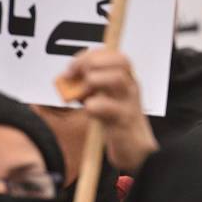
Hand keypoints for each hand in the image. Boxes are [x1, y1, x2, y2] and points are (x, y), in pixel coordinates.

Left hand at [59, 48, 157, 173]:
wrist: (134, 148)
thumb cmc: (116, 120)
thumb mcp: (104, 96)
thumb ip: (89, 84)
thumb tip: (67, 77)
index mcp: (127, 78)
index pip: (113, 53)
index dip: (89, 56)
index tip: (71, 69)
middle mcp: (131, 87)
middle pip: (120, 60)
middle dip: (91, 64)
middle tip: (75, 77)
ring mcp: (129, 103)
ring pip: (116, 79)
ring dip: (94, 81)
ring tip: (84, 95)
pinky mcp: (123, 121)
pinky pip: (106, 107)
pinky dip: (92, 106)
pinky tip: (89, 111)